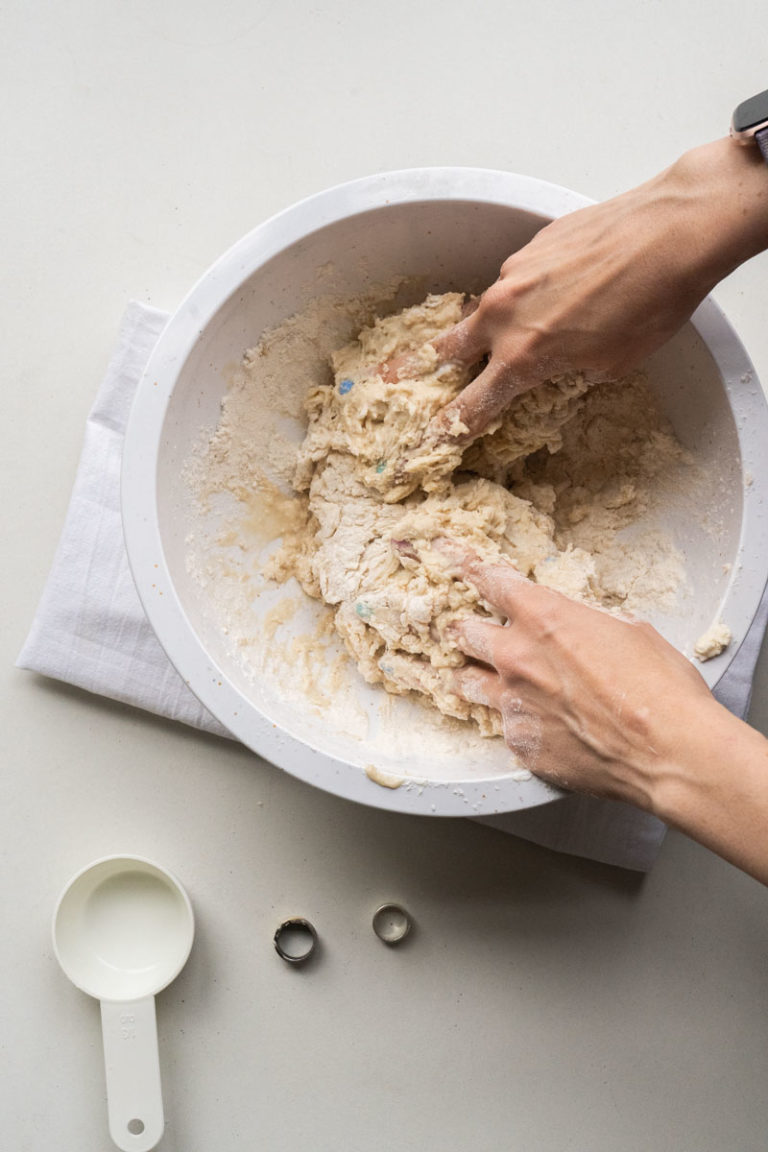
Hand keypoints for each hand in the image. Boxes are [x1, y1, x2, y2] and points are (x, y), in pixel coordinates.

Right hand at [383, 138, 767, 447]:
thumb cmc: (651, 306)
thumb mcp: (613, 363)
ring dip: (493, 324)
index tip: (438, 435)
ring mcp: (513, 273)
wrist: (672, 231)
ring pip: (484, 308)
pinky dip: (527, 289)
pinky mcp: (531, 244)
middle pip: (448, 349)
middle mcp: (504, 314)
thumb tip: (565, 366)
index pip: (471, 404)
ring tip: (526, 324)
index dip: (451, 426)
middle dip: (443, 367)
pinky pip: (515, 276)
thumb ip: (571, 370)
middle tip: (442, 375)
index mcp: (521, 357)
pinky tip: (563, 286)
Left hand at [444, 542, 712, 808]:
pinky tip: (529, 723)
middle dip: (462, 627)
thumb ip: (587, 624)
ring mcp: (514, 704)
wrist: (669, 752)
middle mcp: (516, 657)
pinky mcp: (522, 744)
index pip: (488, 580)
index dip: (463, 563)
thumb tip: (581, 630)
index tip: (444, 552)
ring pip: (467, 682)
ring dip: (469, 674)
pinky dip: (513, 720)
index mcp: (543, 616)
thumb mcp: (628, 632)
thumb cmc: (661, 687)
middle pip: (464, 633)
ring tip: (468, 674)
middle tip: (460, 627)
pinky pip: (503, 726)